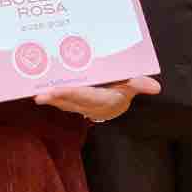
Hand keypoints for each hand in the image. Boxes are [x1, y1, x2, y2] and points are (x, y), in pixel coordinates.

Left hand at [36, 76, 160, 121]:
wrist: (116, 105)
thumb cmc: (123, 89)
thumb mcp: (132, 85)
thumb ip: (139, 84)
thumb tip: (155, 88)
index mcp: (104, 100)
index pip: (87, 96)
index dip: (72, 93)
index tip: (57, 90)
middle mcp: (91, 106)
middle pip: (71, 102)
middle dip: (55, 98)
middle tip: (40, 95)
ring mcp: (81, 107)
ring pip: (64, 103)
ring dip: (50, 99)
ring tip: (36, 93)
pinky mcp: (74, 105)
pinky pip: (62, 102)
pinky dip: (52, 97)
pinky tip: (39, 90)